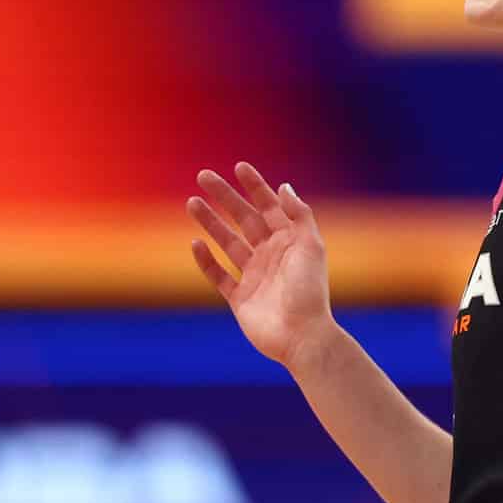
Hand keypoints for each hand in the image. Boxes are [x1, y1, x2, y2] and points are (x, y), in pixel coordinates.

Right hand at [186, 162, 333, 366]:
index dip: (255, 186)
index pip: (270, 207)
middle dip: (225, 197)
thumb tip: (284, 186)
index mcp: (290, 242)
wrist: (302, 335)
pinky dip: (206, 261)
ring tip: (192, 202)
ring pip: (228, 243)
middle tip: (204, 176)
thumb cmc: (310, 291)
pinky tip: (195, 243)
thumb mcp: (311, 246)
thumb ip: (298, 215)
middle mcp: (271, 256)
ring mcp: (254, 277)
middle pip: (244, 219)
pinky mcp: (240, 299)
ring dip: (211, 222)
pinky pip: (219, 276)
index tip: (238, 167)